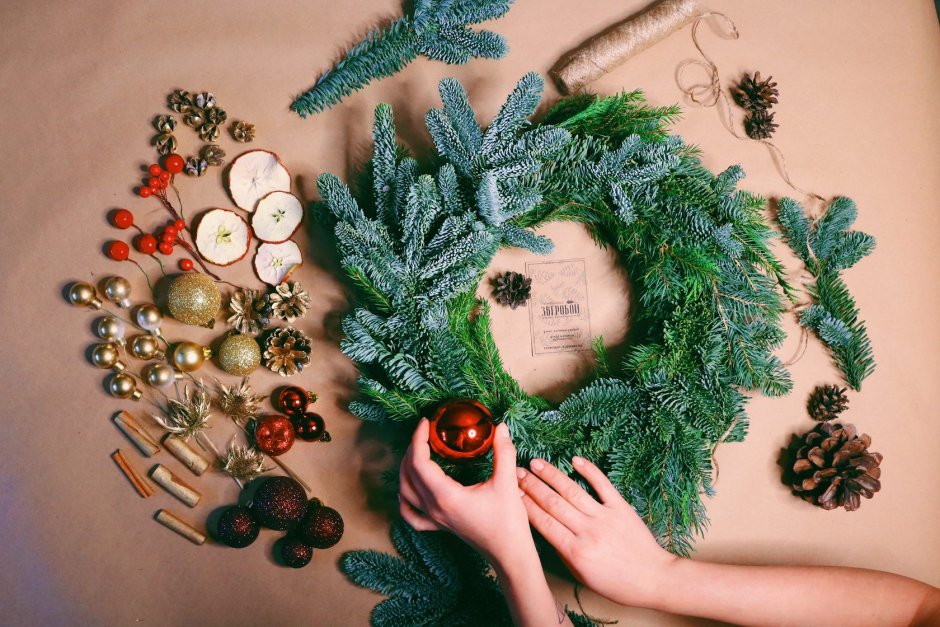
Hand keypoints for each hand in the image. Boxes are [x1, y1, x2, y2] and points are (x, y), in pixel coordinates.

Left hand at [399, 419, 534, 567]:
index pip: (419, 462)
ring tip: (416, 451)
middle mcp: (434, 508)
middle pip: (409, 474)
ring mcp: (435, 519)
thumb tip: (500, 427)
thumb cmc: (508, 522)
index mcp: (446, 496)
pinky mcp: (440, 526)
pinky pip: (412, 514)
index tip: (426, 422)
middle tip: (425, 431)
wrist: (510, 554)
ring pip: (406, 492)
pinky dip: (404, 500)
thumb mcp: (507, 483)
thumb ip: (503, 452)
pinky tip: (406, 490)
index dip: (418, 438)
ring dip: (406, 469)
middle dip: (412, 448)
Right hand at [517, 456, 675, 607]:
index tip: (512, 492)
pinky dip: (589, 470)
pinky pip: (603, 485)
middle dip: (532, 486)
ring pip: (573, 491)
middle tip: (516, 472)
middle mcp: (588, 531)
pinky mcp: (621, 508)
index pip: (543, 522)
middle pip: (553, 503)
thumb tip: (545, 530)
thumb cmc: (616, 583)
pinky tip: (575, 460)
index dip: (526, 505)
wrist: (652, 579)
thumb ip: (562, 552)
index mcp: (575, 551)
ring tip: (535, 463)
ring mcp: (605, 517)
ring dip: (552, 475)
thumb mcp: (581, 575)